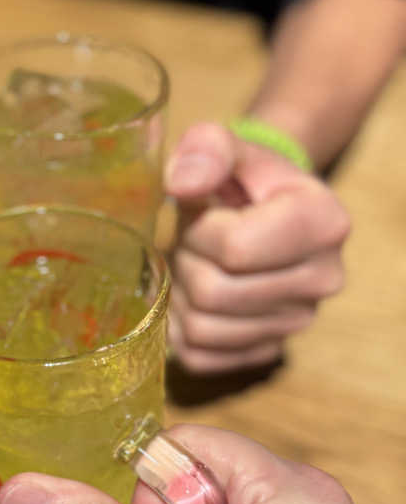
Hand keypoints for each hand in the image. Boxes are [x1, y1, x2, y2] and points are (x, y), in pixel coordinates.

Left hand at [165, 122, 350, 372]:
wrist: (263, 213)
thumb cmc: (241, 180)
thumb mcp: (226, 146)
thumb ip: (206, 149)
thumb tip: (180, 184)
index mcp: (324, 224)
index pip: (234, 248)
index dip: (198, 230)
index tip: (201, 212)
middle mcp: (323, 281)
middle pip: (214, 293)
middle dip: (185, 261)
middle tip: (190, 240)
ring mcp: (297, 323)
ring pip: (203, 328)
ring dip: (179, 294)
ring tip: (193, 264)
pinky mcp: (267, 351)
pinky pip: (200, 356)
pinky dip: (180, 328)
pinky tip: (192, 296)